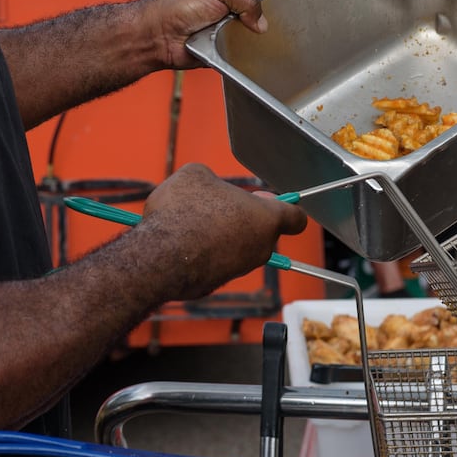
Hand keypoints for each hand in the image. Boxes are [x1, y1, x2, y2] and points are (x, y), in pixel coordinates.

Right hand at [140, 163, 308, 300]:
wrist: (161, 256)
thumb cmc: (184, 211)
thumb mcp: (195, 174)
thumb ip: (213, 180)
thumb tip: (209, 188)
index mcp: (265, 218)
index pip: (295, 218)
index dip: (285, 206)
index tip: (267, 200)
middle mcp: (260, 247)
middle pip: (261, 230)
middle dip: (241, 216)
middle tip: (214, 203)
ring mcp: (239, 268)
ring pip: (236, 245)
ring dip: (219, 233)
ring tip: (188, 221)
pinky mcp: (217, 282)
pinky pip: (216, 260)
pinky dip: (203, 251)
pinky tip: (180, 240)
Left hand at [143, 0, 265, 69]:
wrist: (156, 35)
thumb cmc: (176, 6)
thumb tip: (262, 21)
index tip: (270, 5)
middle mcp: (219, 2)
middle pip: (251, 11)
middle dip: (254, 18)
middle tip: (250, 23)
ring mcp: (217, 24)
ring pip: (244, 32)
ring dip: (242, 35)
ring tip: (234, 35)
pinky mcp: (214, 45)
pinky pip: (233, 49)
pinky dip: (232, 50)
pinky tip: (226, 46)